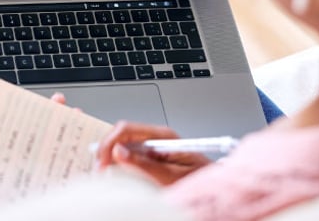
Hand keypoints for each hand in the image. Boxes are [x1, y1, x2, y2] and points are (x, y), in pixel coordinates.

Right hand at [96, 121, 210, 185]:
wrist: (217, 189)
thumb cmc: (199, 181)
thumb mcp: (171, 177)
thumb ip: (145, 164)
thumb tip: (119, 151)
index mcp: (162, 136)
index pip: (126, 128)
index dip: (110, 143)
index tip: (103, 163)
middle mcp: (156, 137)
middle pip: (121, 134)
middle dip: (107, 151)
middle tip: (101, 172)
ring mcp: (154, 146)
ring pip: (123, 144)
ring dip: (112, 158)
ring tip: (107, 176)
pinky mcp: (152, 156)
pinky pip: (130, 155)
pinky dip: (120, 164)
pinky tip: (119, 176)